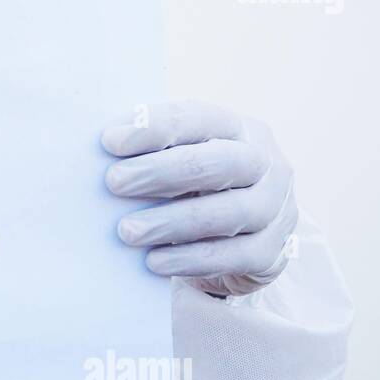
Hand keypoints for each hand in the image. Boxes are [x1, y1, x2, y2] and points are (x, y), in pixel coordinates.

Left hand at [102, 101, 297, 296]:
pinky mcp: (275, 250)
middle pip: (219, 162)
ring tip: (126, 231)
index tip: (109, 141)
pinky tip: (154, 261)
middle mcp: (266, 162)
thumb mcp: (178, 162)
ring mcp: (277, 207)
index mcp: (238, 128)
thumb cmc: (194, 189)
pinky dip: (191, 259)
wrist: (237, 243)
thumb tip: (102, 149)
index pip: (198, 118)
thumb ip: (150, 153)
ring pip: (230, 211)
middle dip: (162, 172)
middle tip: (114, 183)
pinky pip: (235, 256)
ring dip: (172, 221)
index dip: (155, 128)